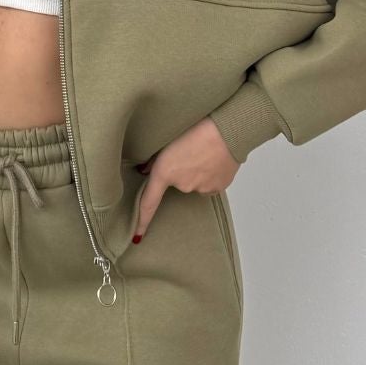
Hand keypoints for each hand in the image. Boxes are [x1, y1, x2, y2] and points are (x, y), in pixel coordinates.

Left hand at [132, 116, 241, 239]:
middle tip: (190, 151)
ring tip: (205, 152)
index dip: (142, 221)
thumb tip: (146, 170)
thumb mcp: (169, 138)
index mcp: (165, 172)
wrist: (228, 130)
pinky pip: (209, 185)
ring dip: (197, 172)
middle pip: (177, 183)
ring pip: (194, 184)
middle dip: (181, 171)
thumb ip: (155, 158)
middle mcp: (182, 185)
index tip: (137, 236)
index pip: (148, 203)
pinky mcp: (217, 188)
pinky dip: (210, 175)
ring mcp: (200, 189)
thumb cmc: (197, 128)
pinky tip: (214, 159)